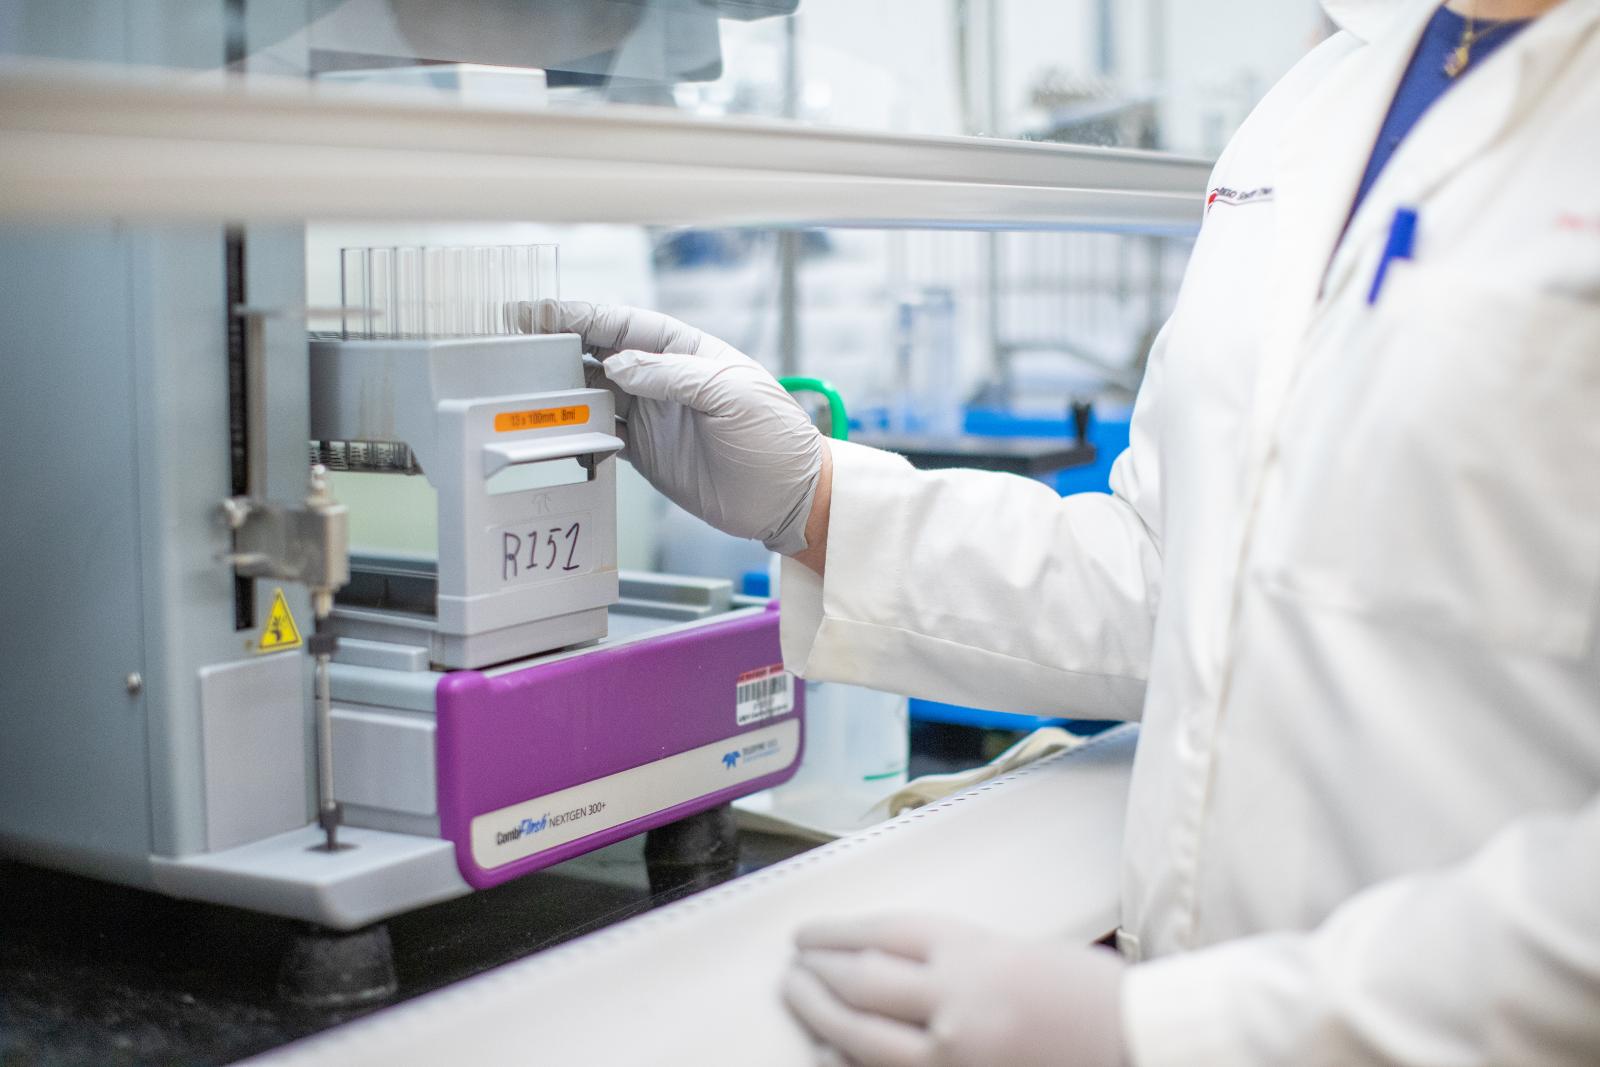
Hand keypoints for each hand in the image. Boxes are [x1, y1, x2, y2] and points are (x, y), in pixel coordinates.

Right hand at [531, 300, 825, 556]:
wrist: (789, 498)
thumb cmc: (775, 437)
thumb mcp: (731, 395)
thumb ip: (672, 377)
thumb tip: (617, 365)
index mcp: (685, 352)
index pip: (624, 325)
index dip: (582, 316)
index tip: (540, 312)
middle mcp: (663, 379)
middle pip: (599, 354)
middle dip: (558, 347)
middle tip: (515, 346)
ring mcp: (652, 416)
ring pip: (593, 394)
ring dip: (561, 391)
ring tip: (523, 387)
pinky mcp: (645, 453)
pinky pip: (601, 435)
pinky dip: (577, 433)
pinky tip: (555, 431)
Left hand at [783, 913, 1126, 1066]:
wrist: (1139, 1043)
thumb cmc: (1092, 996)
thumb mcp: (1018, 952)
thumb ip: (956, 958)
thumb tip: (890, 962)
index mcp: (974, 952)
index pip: (881, 934)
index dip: (834, 933)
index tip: (807, 934)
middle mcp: (956, 1001)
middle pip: (859, 981)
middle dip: (816, 973)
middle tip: (793, 966)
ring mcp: (954, 1054)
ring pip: (858, 1035)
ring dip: (818, 1015)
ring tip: (800, 1000)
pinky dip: (848, 1062)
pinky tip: (830, 1053)